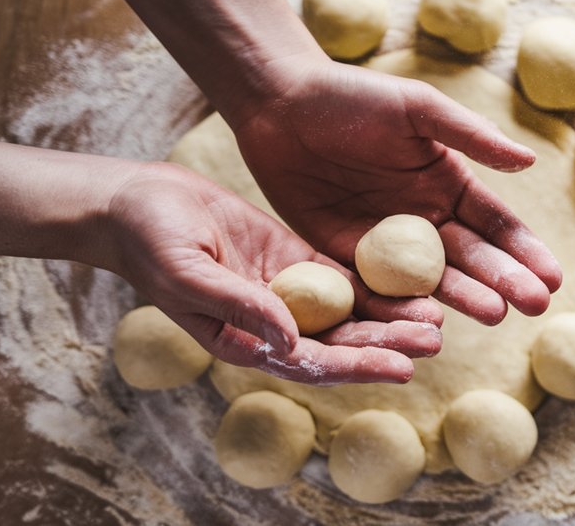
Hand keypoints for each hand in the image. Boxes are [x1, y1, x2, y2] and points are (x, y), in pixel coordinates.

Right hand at [101, 162, 442, 384]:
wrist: (138, 205)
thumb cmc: (151, 243)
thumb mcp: (190, 274)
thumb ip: (240, 307)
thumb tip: (291, 339)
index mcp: (247, 340)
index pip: (312, 362)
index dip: (358, 366)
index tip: (403, 369)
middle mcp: (273, 324)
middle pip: (341, 341)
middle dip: (387, 343)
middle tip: (435, 340)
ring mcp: (286, 291)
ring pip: (348, 311)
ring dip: (389, 316)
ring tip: (436, 316)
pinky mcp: (292, 258)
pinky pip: (340, 274)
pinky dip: (372, 280)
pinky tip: (409, 277)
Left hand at [230, 59, 562, 325]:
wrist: (278, 105)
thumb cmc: (351, 95)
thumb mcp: (416, 109)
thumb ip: (470, 136)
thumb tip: (529, 161)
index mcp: (448, 184)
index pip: (496, 224)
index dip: (525, 250)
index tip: (553, 277)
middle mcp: (424, 220)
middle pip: (472, 258)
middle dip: (505, 282)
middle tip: (534, 306)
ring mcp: (385, 244)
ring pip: (431, 280)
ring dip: (464, 298)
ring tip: (493, 314)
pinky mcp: (343, 257)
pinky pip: (377, 288)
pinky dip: (401, 306)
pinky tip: (428, 320)